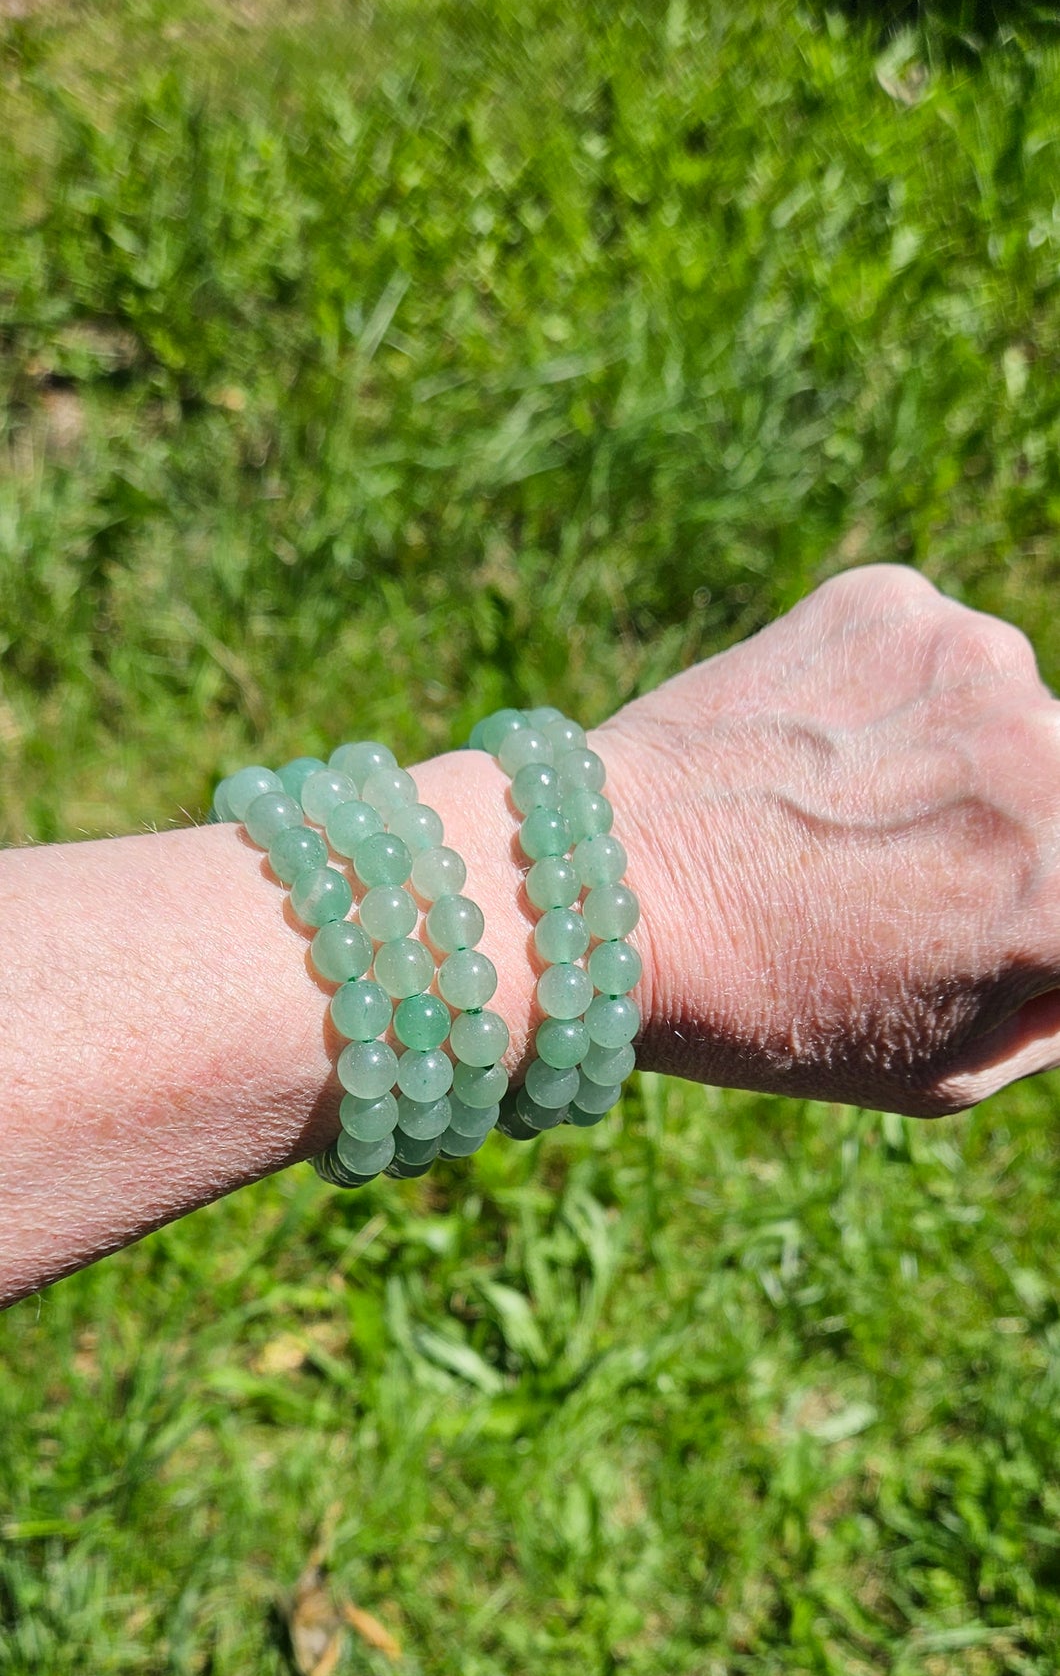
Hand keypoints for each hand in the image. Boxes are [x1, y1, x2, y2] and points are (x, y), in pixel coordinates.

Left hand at [599, 565, 1059, 1113]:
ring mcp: (973, 659)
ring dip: (961, 760)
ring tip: (843, 822)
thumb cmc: (767, 1010)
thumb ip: (1056, 1012)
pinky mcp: (890, 602)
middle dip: (1021, 835)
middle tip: (904, 880)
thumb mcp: (945, 1073)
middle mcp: (1050, 750)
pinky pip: (928, 656)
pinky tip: (808, 762)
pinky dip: (887, 701)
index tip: (978, 923)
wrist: (597, 895)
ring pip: (1008, 714)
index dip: (1037, 916)